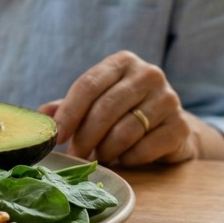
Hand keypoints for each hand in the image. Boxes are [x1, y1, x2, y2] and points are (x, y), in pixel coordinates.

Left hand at [37, 50, 197, 166]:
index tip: (57, 136)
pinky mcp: (181, 126)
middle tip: (74, 155)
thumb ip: (69, 106)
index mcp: (122, 62)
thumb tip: (42, 114)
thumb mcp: (96, 103)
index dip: (69, 112)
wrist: (169, 128)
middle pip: (106, 108)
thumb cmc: (124, 112)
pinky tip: (123, 160)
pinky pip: (145, 147)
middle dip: (85, 136)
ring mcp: (169, 99)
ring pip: (125, 130)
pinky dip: (128, 158)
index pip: (88, 85)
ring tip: (98, 157)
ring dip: (106, 150)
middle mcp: (148, 74)